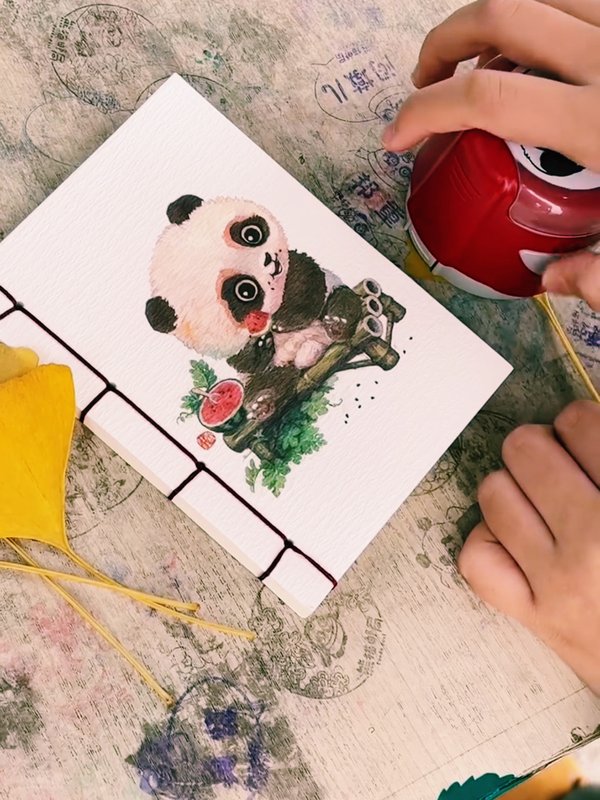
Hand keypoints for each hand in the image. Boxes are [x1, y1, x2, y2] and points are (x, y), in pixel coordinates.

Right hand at [384, 0, 599, 308]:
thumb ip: (599, 276)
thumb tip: (555, 280)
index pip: (487, 96)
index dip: (425, 111)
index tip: (396, 135)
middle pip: (503, 16)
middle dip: (443, 44)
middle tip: (423, 81)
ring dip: (493, 16)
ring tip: (476, 55)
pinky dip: (544, 11)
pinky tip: (538, 45)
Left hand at [459, 400, 599, 692]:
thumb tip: (585, 418)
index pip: (580, 423)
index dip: (582, 422)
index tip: (587, 436)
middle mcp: (595, 541)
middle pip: (525, 449)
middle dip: (543, 446)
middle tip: (563, 463)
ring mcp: (559, 582)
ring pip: (493, 494)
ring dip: (514, 486)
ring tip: (540, 499)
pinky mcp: (536, 616)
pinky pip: (478, 558)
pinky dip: (490, 539)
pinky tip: (517, 537)